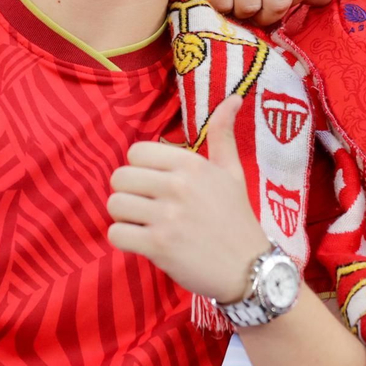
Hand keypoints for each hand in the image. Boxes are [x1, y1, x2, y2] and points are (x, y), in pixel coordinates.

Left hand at [108, 96, 268, 302]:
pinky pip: (116, 233)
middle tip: (147, 207)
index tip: (156, 185)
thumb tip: (234, 97)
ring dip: (124, 217)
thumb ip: (223, 134)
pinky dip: (125, 239)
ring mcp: (167, 216)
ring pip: (115, 204)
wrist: (250, 268)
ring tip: (144, 224)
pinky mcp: (158, 246)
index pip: (136, 152)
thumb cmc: (237, 218)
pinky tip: (143, 242)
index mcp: (192, 164)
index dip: (140, 169)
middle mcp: (178, 186)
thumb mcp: (233, 172)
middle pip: (120, 177)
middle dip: (128, 193)